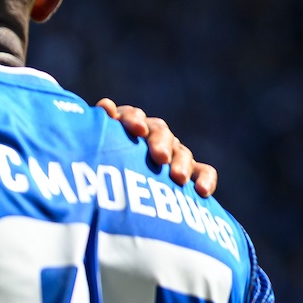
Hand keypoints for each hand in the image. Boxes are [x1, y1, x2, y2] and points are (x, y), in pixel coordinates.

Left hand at [98, 99, 217, 197]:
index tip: (137, 130)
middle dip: (160, 143)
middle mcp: (153, 136)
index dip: (134, 120)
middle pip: (160, 132)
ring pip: (181, 151)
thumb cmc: (99, 170)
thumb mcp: (97, 150)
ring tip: (178, 178)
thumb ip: (101, 129)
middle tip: (159, 158)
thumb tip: (106, 106)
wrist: (117, 196)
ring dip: (181, 163)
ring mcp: (173, 153)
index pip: (132, 115)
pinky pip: (203, 172)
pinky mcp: (191, 172)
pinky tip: (203, 191)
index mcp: (127, 128)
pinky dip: (205, 179)